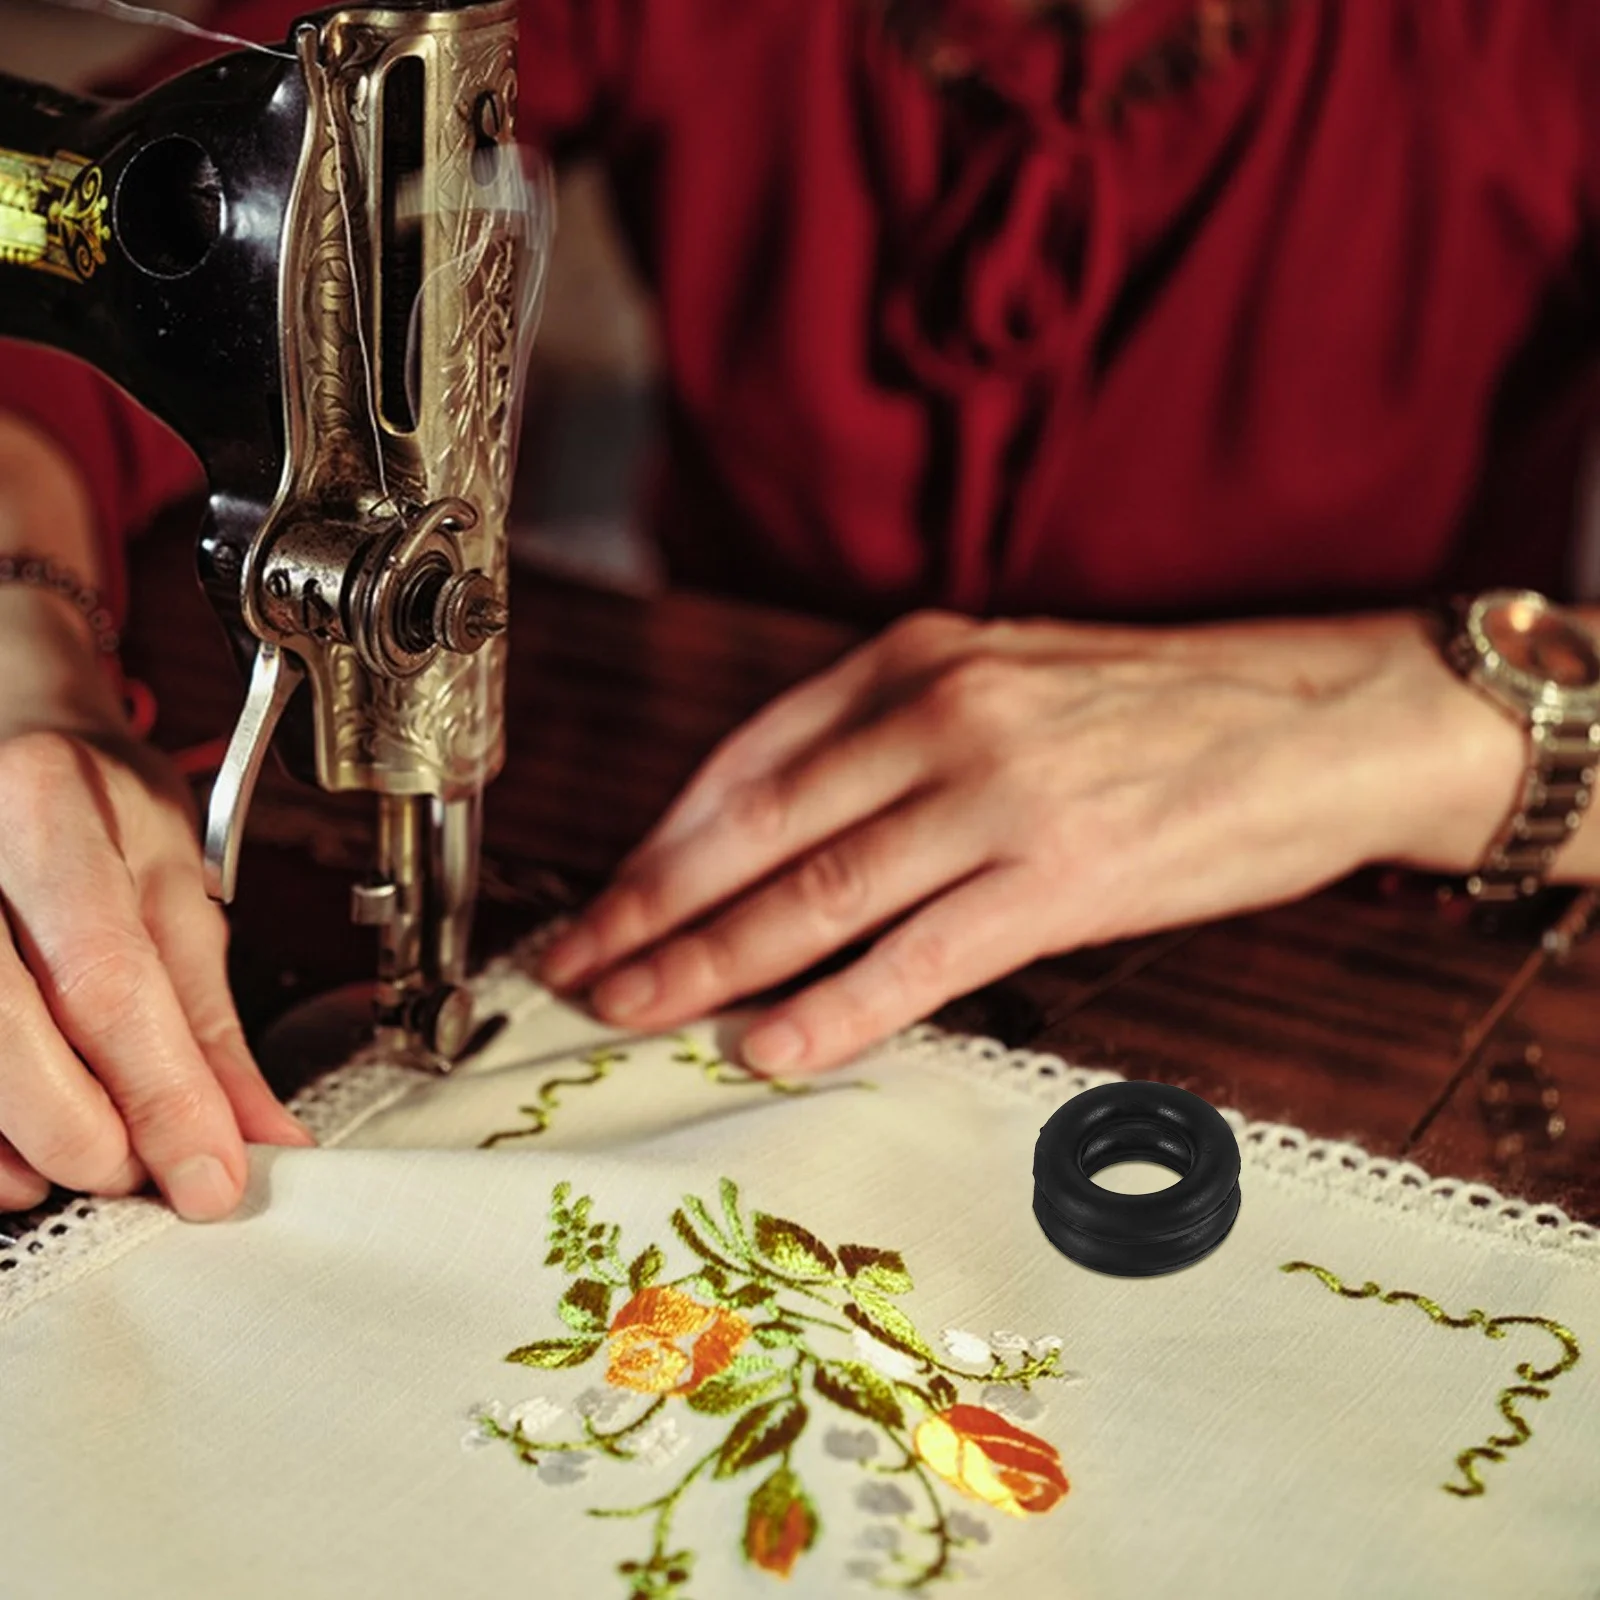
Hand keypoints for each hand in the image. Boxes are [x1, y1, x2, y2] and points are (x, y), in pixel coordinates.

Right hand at [0, 710, 311, 1222]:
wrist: (7, 730)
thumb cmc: (94, 803)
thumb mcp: (177, 883)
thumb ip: (210, 1017)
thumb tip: (260, 1134)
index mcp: (49, 811)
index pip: (106, 975)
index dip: (162, 1093)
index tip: (212, 1175)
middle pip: (5, 1022)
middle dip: (83, 1129)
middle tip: (144, 1174)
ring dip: (22, 1141)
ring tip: (91, 1165)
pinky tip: (18, 1161)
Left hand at [539, 609, 1523, 1073]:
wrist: (1324, 717)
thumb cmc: (1161, 709)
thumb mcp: (1006, 678)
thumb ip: (892, 738)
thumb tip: (781, 836)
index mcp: (913, 660)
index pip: (743, 763)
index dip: (656, 844)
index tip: (601, 903)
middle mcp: (940, 714)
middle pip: (753, 834)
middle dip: (645, 913)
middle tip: (569, 972)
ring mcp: (999, 794)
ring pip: (814, 897)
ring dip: (706, 965)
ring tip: (631, 1013)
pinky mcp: (1064, 876)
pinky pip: (918, 957)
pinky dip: (832, 1007)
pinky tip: (767, 1044)